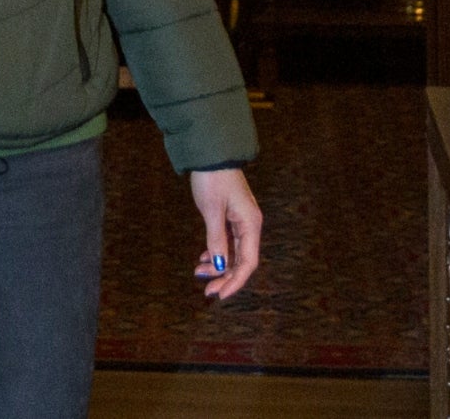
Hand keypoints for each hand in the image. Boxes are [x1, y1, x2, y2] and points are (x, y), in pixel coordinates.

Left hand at [188, 168, 262, 300]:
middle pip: (242, 260)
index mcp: (250, 224)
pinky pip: (228, 242)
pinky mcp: (232, 217)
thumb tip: (220, 266)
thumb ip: (217, 239)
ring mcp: (241, 221)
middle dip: (225, 276)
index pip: (248, 262)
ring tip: (199, 272)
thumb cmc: (213, 179)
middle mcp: (249, 225)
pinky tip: (204, 258)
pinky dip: (217, 252)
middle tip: (206, 290)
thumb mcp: (212, 211)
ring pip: (234, 252)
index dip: (235, 281)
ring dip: (219, 265)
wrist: (211, 154)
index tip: (220, 294)